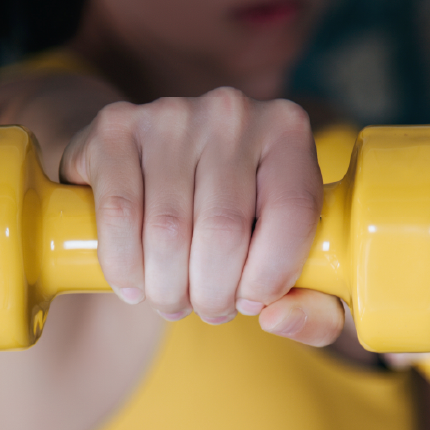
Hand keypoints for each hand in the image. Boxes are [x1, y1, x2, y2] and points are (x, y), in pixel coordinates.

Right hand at [60, 87, 344, 345]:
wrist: (153, 162)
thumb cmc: (234, 218)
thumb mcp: (288, 255)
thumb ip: (313, 305)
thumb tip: (277, 317)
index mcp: (288, 131)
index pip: (292, 213)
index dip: (271, 276)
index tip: (252, 302)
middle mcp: (233, 112)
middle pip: (224, 230)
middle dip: (213, 293)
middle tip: (208, 309)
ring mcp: (171, 113)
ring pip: (168, 231)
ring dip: (168, 288)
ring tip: (173, 300)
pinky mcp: (117, 126)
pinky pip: (119, 215)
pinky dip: (124, 266)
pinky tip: (134, 284)